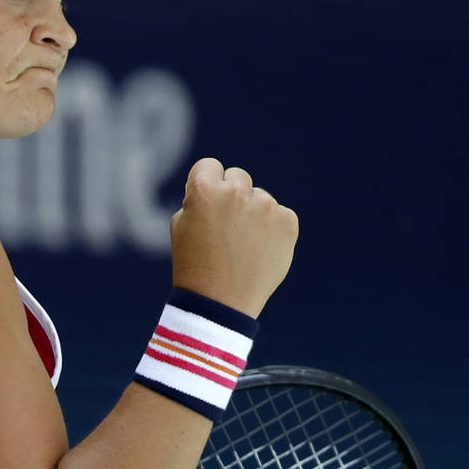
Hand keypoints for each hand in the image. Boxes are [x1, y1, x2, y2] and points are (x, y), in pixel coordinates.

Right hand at [169, 158, 298, 317]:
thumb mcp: (181, 223)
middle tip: (225, 227)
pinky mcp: (288, 221)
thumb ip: (200, 197)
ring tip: (242, 244)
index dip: (206, 185)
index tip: (206, 204)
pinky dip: (272, 228)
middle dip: (231, 195)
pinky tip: (259, 249)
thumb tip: (221, 185)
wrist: (220, 303)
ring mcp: (266, 206)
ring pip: (260, 197)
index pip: (209, 165)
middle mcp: (236, 191)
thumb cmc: (193, 262)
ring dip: (253, 212)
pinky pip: (280, 214)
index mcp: (204, 189)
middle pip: (237, 176)